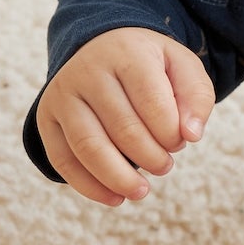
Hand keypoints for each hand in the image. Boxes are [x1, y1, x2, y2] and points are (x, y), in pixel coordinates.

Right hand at [37, 28, 214, 207]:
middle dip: (151, 158)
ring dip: (119, 179)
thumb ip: (197, 97)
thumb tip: (191, 135)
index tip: (180, 142)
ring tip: (141, 191)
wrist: (100, 47)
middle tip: (164, 166)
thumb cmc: (148, 65)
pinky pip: (63, 160)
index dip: (172, 135)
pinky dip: (89, 186)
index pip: (153, 103)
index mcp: (127, 53)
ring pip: (89, 148)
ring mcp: (62, 94)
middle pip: (123, 129)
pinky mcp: (46, 117)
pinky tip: (114, 197)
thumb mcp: (182, 67)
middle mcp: (89, 70)